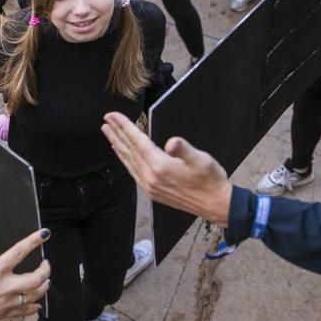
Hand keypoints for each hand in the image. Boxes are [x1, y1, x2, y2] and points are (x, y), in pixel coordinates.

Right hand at [0, 228, 51, 320]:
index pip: (19, 252)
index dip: (33, 241)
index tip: (44, 234)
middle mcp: (5, 286)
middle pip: (36, 278)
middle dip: (46, 270)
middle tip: (46, 264)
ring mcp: (7, 302)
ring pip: (35, 295)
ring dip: (44, 287)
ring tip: (45, 280)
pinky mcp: (5, 314)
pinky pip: (26, 311)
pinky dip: (34, 307)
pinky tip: (37, 303)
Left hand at [101, 112, 231, 225]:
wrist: (215, 205)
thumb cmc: (210, 180)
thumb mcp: (202, 160)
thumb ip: (184, 150)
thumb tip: (172, 142)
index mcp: (160, 166)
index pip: (137, 141)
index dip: (124, 126)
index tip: (112, 115)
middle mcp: (150, 177)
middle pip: (129, 150)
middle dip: (116, 133)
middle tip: (106, 120)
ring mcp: (149, 186)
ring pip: (128, 161)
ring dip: (118, 145)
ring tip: (109, 133)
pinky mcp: (152, 191)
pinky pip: (132, 171)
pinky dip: (125, 159)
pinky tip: (122, 154)